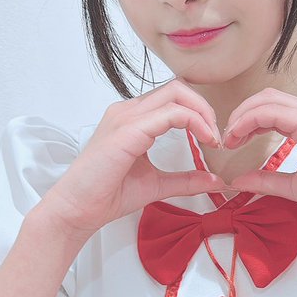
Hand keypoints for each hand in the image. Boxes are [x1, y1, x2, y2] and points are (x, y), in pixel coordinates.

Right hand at [40, 79, 227, 239]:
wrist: (79, 209)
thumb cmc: (108, 195)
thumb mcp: (157, 184)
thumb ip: (186, 179)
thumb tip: (215, 180)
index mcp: (132, 118)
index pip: (173, 97)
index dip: (199, 112)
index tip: (213, 140)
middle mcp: (128, 111)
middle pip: (178, 87)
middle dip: (205, 107)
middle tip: (217, 136)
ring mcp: (126, 117)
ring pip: (176, 93)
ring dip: (202, 113)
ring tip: (213, 139)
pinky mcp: (128, 130)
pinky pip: (171, 113)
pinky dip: (194, 122)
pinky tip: (204, 141)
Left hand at [223, 88, 296, 240]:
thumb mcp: (296, 186)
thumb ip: (268, 180)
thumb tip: (240, 180)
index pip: (274, 107)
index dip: (248, 119)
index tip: (232, 140)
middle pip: (269, 97)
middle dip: (241, 113)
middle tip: (226, 137)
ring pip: (270, 101)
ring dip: (243, 116)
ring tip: (230, 137)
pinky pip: (276, 113)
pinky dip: (252, 121)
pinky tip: (240, 135)